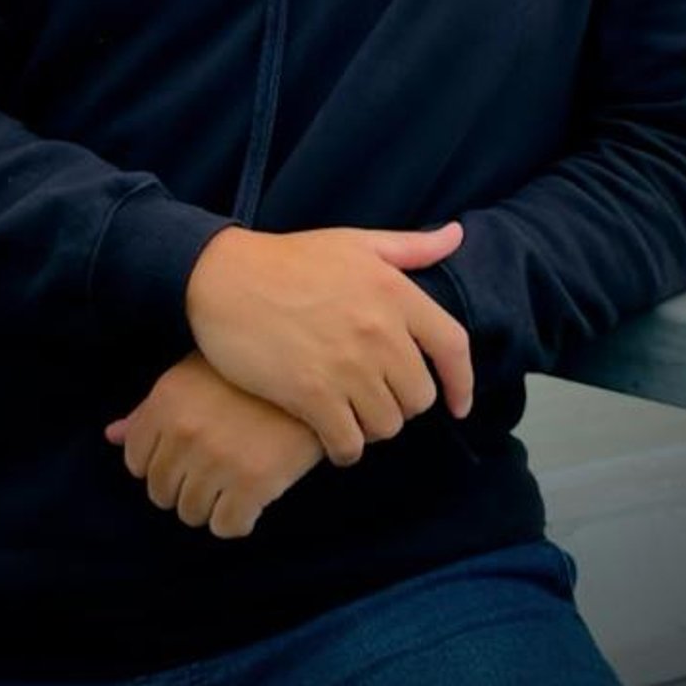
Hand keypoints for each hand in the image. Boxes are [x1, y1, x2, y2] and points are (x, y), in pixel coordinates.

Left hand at [105, 353, 323, 538]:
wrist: (319, 375)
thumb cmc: (253, 374)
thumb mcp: (195, 375)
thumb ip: (151, 409)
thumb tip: (112, 436)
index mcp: (165, 403)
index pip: (135, 461)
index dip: (161, 463)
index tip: (188, 457)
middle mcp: (184, 433)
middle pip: (162, 493)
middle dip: (186, 487)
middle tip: (216, 471)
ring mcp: (217, 460)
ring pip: (191, 514)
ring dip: (211, 505)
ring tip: (236, 482)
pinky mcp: (253, 484)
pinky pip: (227, 527)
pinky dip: (239, 520)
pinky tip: (254, 498)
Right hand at [184, 220, 471, 466]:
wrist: (222, 277)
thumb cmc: (288, 260)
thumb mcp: (353, 243)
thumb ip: (409, 247)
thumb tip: (457, 237)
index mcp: (394, 291)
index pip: (452, 346)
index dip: (463, 382)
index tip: (460, 406)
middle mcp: (379, 330)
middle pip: (419, 397)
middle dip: (401, 404)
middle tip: (376, 399)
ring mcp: (346, 365)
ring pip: (387, 425)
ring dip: (372, 428)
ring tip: (351, 415)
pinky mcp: (310, 394)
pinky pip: (349, 443)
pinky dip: (345, 448)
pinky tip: (332, 438)